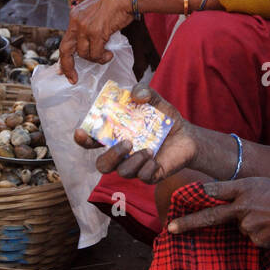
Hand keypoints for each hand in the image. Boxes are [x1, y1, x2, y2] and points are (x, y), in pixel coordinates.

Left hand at [58, 0, 133, 81]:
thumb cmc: (116, 3)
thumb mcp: (96, 13)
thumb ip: (89, 27)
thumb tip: (90, 46)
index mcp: (75, 16)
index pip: (65, 40)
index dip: (64, 57)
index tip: (63, 70)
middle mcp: (76, 21)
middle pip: (66, 49)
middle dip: (68, 66)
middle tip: (73, 78)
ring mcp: (85, 27)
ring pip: (84, 54)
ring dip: (96, 58)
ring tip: (106, 55)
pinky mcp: (96, 32)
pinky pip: (96, 53)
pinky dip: (103, 57)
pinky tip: (110, 54)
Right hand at [73, 82, 198, 180]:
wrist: (187, 135)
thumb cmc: (164, 118)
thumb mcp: (155, 100)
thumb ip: (144, 91)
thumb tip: (136, 95)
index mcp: (115, 135)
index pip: (91, 141)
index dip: (83, 139)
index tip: (81, 132)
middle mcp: (121, 153)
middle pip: (102, 165)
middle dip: (111, 156)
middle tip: (127, 143)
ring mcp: (135, 166)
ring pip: (123, 172)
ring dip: (134, 161)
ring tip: (148, 149)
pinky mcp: (150, 175)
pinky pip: (143, 178)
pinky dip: (147, 168)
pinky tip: (155, 158)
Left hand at [167, 176, 269, 248]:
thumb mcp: (263, 184)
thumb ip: (243, 192)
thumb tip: (229, 207)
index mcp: (244, 187)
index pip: (216, 191)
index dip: (200, 195)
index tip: (183, 197)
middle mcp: (243, 205)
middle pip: (211, 216)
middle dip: (188, 224)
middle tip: (170, 229)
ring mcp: (249, 224)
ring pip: (240, 229)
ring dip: (252, 225)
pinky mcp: (257, 239)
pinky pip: (252, 239)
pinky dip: (261, 235)